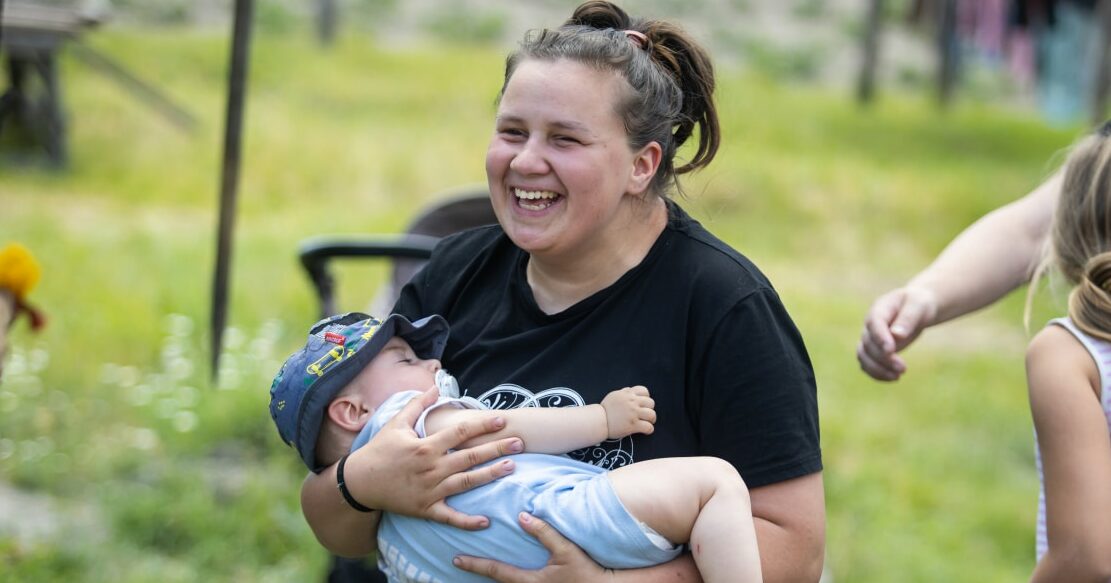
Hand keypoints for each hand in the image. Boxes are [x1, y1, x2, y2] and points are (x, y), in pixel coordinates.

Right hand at [346, 387, 524, 529]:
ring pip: (466, 483)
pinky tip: (486, 521)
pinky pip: (450, 517)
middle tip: (520, 443)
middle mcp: (431, 468)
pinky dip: (467, 521)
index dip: (483, 425)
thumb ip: (418, 404)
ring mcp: (430, 490)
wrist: (359, 483)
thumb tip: (436, 385)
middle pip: (470, 457)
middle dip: (496, 449)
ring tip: (511, 467)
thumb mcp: (396, 423)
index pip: (461, 432)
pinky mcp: (425, 509)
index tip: (502, 419)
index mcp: (425, 446)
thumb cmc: (379, 450)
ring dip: (490, 475)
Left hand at [453, 512, 612, 581]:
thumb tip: (523, 516)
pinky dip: (507, 580)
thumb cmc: (585, 570)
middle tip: (460, 562)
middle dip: (478, 573)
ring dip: (493, 577)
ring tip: (478, 567)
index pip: (496, 571)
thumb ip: (544, 532)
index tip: (456, 559)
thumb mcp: (565, 549)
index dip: (475, 564)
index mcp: (529, 581)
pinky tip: (506, 573)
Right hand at [601, 386, 654, 438]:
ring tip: (647, 422)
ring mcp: (633, 414)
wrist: (599, 420)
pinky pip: (648, 427)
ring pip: (652, 415)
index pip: (644, 391)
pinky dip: (649, 430)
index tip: (642, 404)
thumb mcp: (614, 396)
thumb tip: (631, 390)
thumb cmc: (605, 409)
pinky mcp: (633, 425)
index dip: (646, 398)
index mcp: (628, 394)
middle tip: (645, 415)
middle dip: (650, 409)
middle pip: (651, 403)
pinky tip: (645, 431)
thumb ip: (624, 392)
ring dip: (651, 419)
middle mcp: (632, 402)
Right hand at [857, 286, 938, 380]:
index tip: (891, 351)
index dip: (879, 337)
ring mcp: (871, 338)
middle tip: (903, 368)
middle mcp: (871, 325)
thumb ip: (908, 318)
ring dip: (877, 369)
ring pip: (863, 355)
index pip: (874, 323)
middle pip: (868, 343)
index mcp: (880, 309)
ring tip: (897, 376)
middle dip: (883, 358)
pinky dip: (877, 373)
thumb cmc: (918, 303)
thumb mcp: (918, 305)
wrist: (916, 307)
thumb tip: (897, 335)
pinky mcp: (875, 349)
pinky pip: (868, 363)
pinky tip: (893, 378)